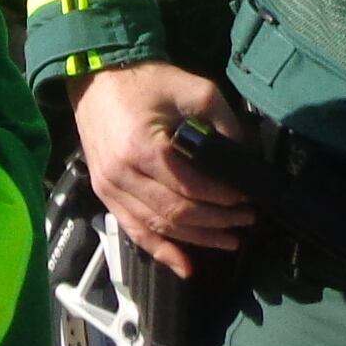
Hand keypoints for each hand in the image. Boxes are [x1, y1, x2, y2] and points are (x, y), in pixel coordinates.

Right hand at [71, 63, 253, 278]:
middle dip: (218, 221)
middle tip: (248, 219)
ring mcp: (109, 188)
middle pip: (176, 212)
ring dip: (198, 239)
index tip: (249, 197)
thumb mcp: (195, 89)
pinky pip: (135, 231)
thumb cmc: (145, 81)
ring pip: (159, 227)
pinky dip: (162, 252)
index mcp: (142, 147)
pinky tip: (187, 268)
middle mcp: (122, 174)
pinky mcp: (105, 194)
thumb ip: (225, 124)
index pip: (191, 187)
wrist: (96, 77)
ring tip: (231, 240)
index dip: (223, 198)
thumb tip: (248, 160)